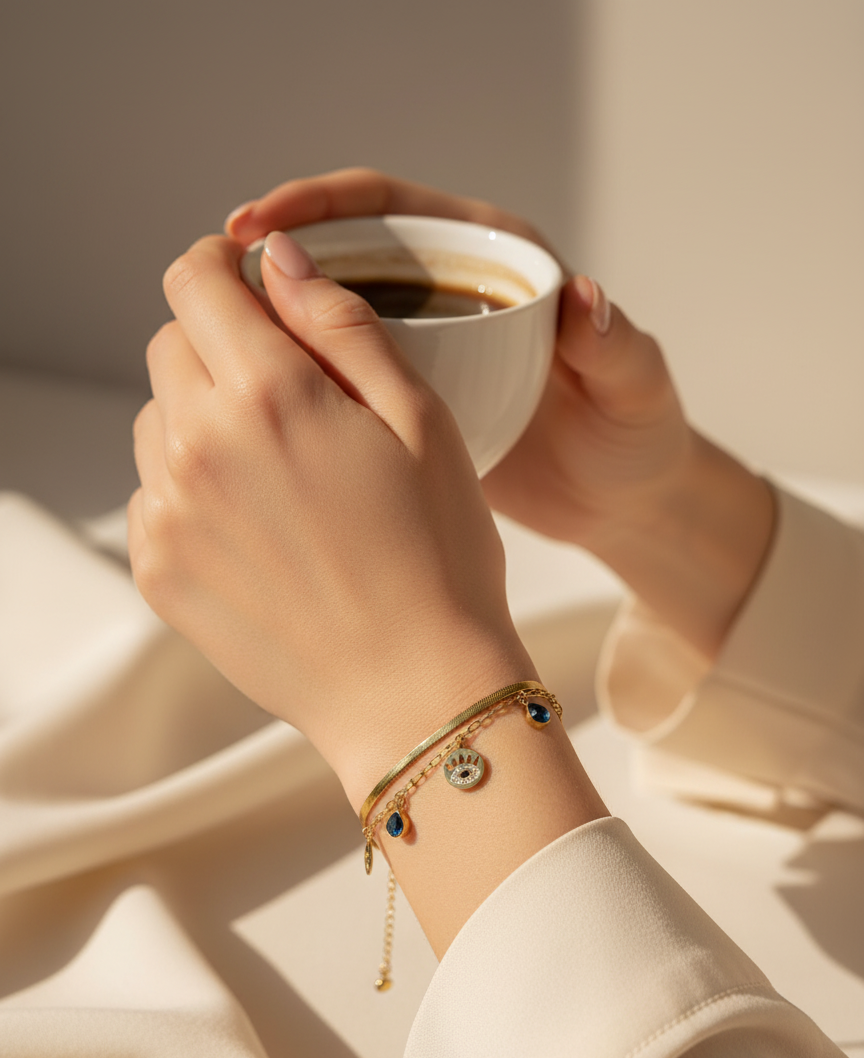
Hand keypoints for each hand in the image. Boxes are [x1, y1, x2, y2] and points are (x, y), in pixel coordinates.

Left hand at [129, 231, 533, 807]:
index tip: (254, 287)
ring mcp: (167, 514)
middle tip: (291, 394)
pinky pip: (153, 494)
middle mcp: (197, 446)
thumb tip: (278, 256)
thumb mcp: (421, 419)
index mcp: (267, 394)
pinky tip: (263, 528)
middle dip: (219, 345)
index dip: (224, 267)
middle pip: (169, 346)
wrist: (414, 692)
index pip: (193, 279)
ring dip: (204, 420)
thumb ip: (342, 323)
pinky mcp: (158, 570)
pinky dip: (194, 490)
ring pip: (156, 420)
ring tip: (282, 474)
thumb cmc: (438, 558)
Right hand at [225, 169, 774, 655]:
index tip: (260, 226)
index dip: (319, 207)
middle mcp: (450, 296)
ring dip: (273, 327)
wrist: (621, 506)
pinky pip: (343, 382)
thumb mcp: (635, 389)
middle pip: (343, 256)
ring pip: (331, 321)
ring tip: (210, 343)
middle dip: (274, 260)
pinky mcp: (409, 406)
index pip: (392, 210)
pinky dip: (301, 387)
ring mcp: (424, 351)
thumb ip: (615, 345)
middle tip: (209, 279)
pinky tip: (256, 410)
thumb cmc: (637, 439)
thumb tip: (585, 295)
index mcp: (495, 263)